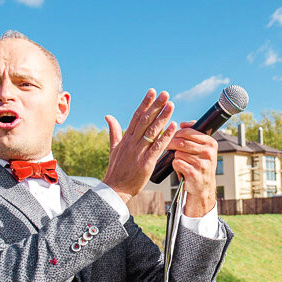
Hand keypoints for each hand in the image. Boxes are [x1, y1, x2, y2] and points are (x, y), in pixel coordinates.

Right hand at [102, 89, 176, 203]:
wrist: (115, 189)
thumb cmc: (116, 170)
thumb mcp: (113, 148)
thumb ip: (113, 131)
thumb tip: (108, 116)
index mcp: (126, 138)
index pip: (137, 116)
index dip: (145, 103)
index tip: (152, 92)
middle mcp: (132, 142)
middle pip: (145, 120)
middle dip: (156, 106)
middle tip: (165, 93)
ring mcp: (139, 152)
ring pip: (152, 131)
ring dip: (163, 117)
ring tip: (171, 105)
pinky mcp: (146, 162)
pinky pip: (158, 147)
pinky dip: (166, 136)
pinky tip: (174, 127)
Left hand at [169, 122, 218, 216]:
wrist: (203, 187)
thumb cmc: (199, 165)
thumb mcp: (201, 148)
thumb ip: (193, 134)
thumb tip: (183, 123)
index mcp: (211, 143)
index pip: (188, 132)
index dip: (177, 133)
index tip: (172, 137)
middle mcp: (209, 152)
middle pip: (181, 142)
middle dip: (171, 144)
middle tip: (168, 147)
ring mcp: (202, 163)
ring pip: (178, 153)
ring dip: (176, 157)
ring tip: (181, 163)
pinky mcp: (194, 173)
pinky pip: (177, 163)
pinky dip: (176, 166)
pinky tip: (181, 170)